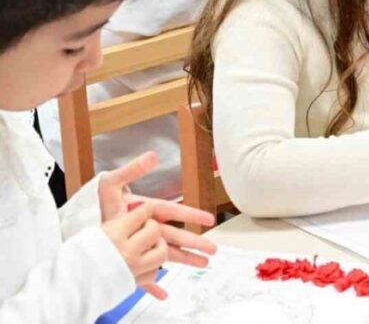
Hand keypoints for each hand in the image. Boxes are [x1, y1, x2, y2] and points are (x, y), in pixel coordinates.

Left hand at [99, 152, 217, 299]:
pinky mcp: (127, 259)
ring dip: (184, 260)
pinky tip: (163, 293)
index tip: (209, 220)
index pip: (173, 213)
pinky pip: (142, 274)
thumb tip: (153, 156)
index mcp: (145, 211)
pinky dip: (153, 284)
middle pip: (175, 237)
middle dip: (195, 243)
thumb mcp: (111, 183)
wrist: (75, 222)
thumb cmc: (93, 202)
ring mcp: (138, 244)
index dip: (192, 215)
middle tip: (213, 250)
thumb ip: (132, 170)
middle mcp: (146, 228)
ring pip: (166, 254)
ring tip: (203, 265)